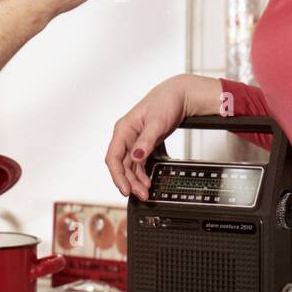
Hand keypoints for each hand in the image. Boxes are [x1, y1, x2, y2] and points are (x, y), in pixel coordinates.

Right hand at [105, 74, 220, 199]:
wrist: (178, 96)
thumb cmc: (165, 103)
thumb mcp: (157, 122)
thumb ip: (146, 141)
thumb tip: (136, 156)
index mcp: (123, 129)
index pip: (113, 157)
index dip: (117, 175)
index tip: (125, 189)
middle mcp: (126, 136)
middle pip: (121, 165)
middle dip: (129, 182)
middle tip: (140, 194)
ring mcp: (134, 141)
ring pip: (129, 167)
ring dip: (135, 181)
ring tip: (144, 193)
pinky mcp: (143, 145)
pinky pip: (138, 164)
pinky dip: (141, 174)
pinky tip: (146, 182)